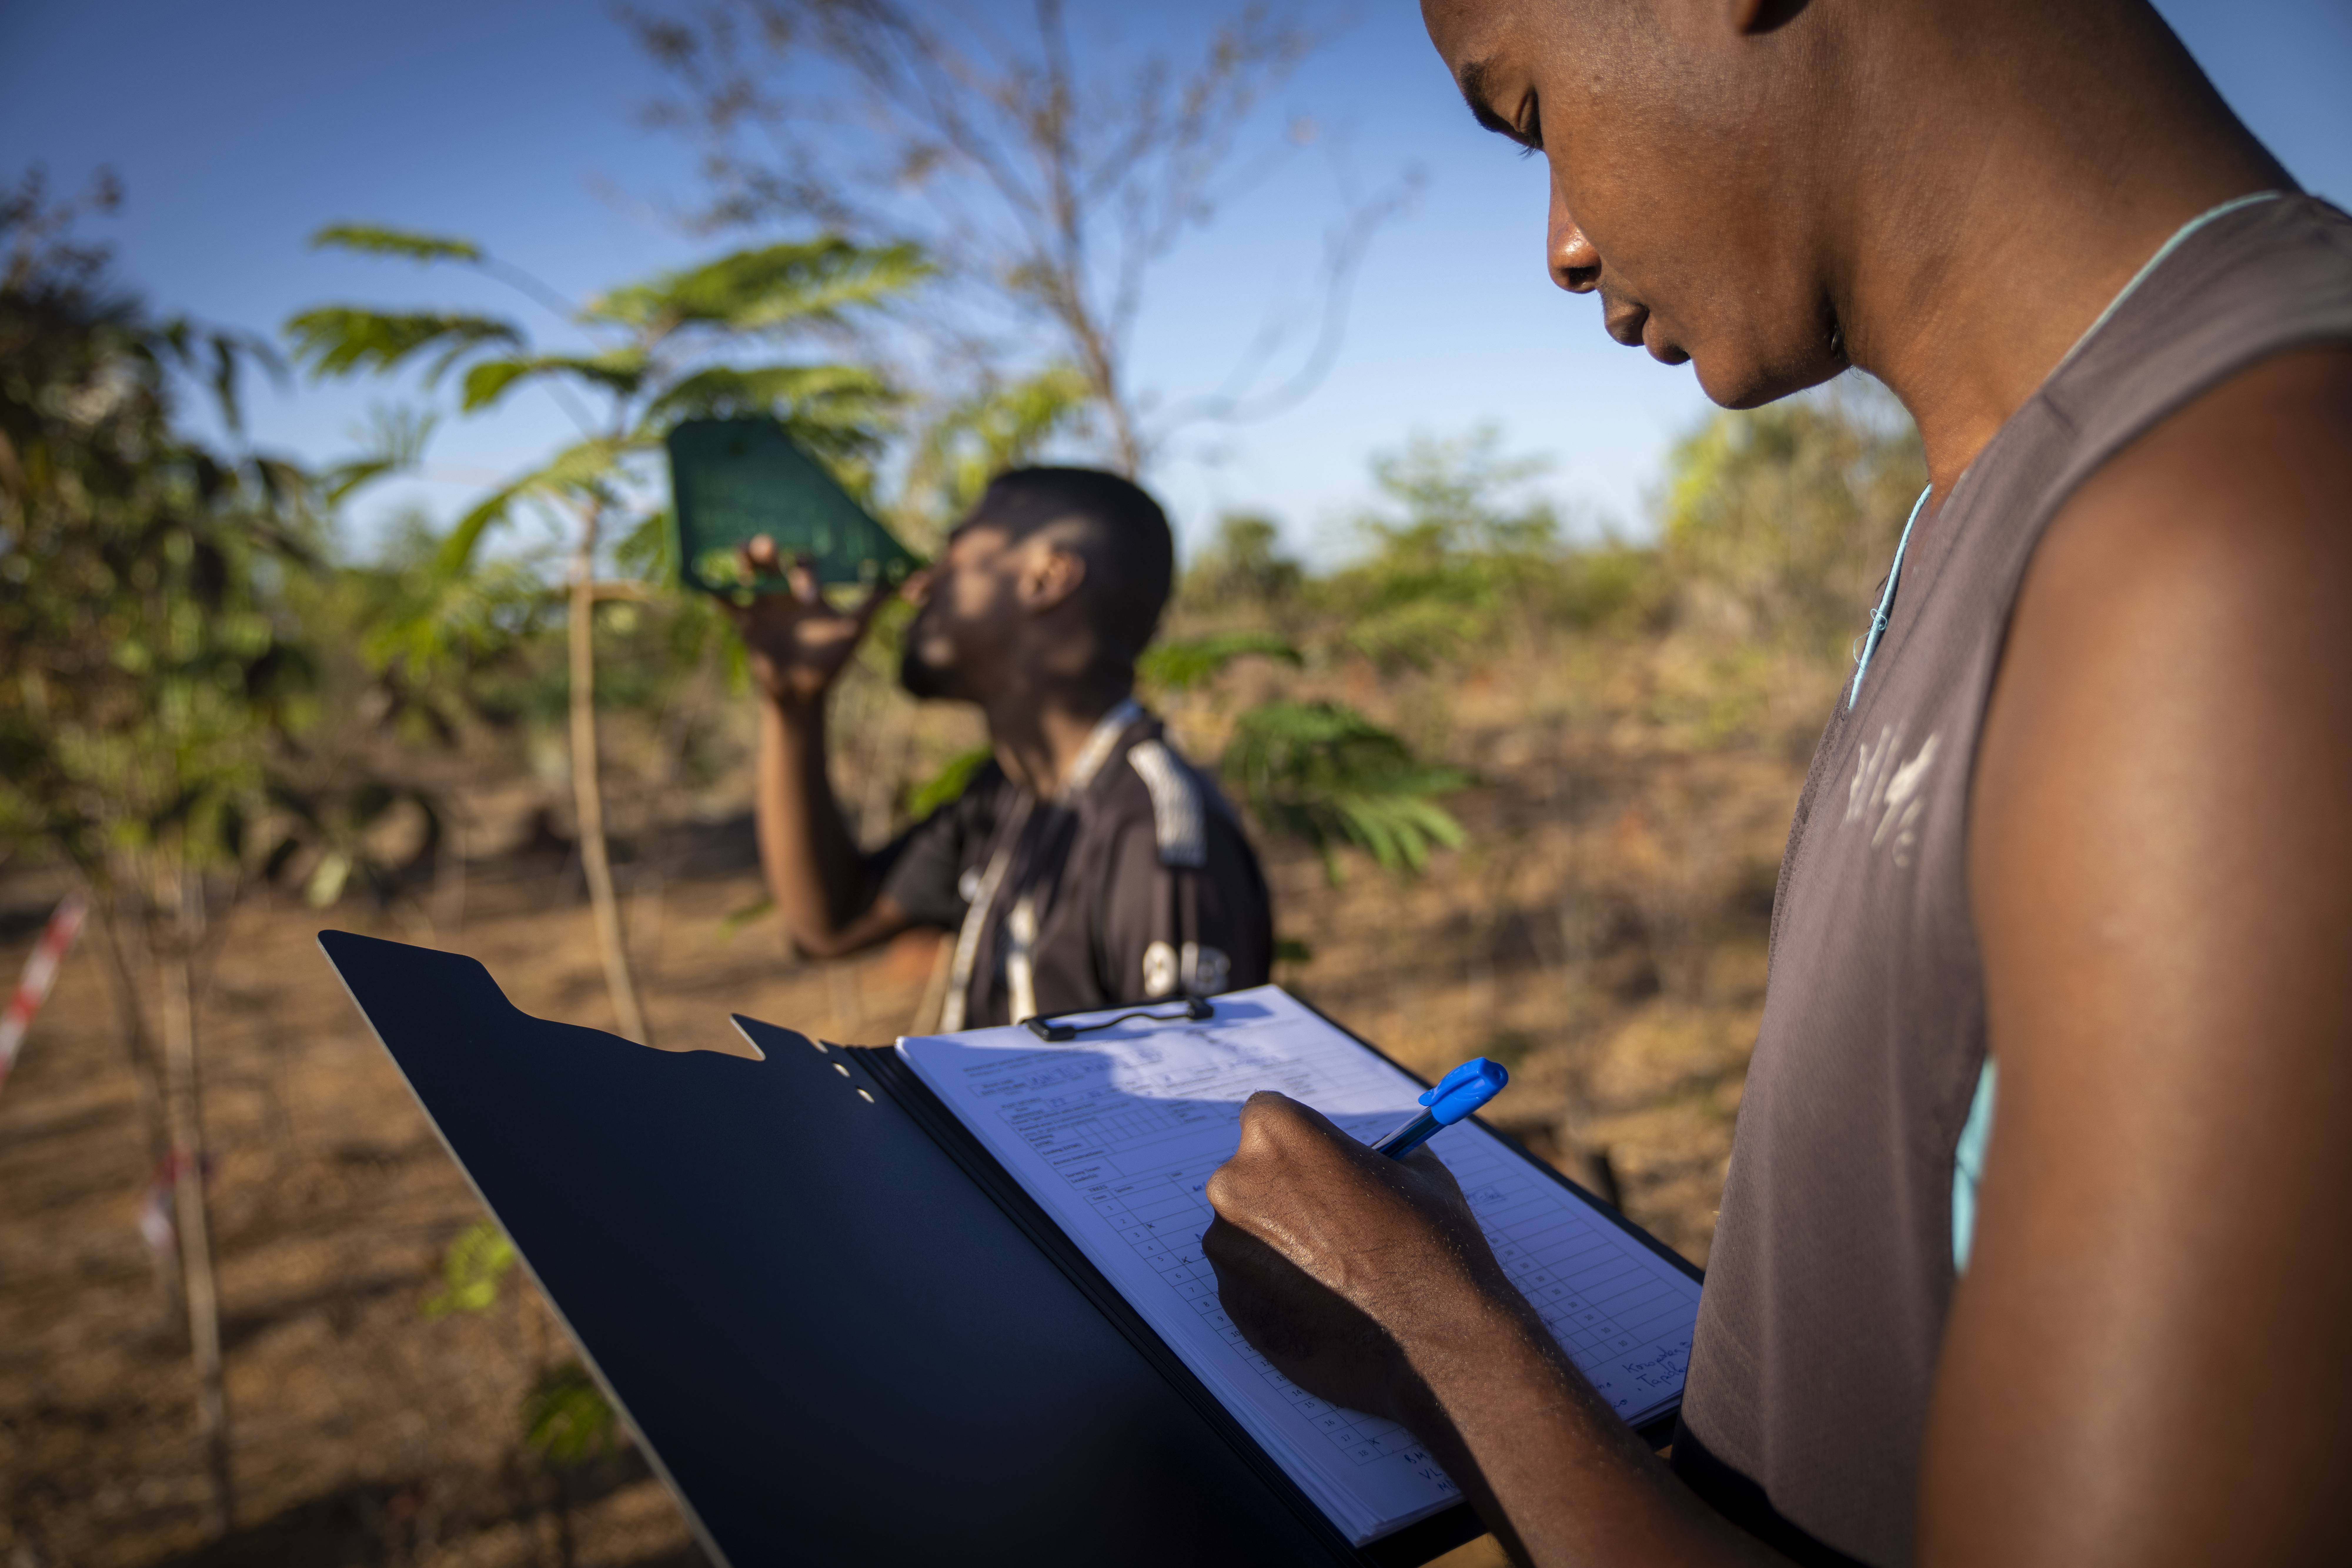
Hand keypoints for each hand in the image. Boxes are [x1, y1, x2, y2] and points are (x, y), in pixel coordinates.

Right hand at [725, 535, 907, 712]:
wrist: (804, 694)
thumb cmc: (832, 661)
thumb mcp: (856, 629)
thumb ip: (873, 601)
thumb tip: (901, 575)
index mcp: (807, 588)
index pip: (804, 563)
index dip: (805, 572)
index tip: (809, 597)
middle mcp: (783, 591)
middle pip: (770, 558)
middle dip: (765, 549)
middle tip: (765, 547)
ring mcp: (763, 605)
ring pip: (747, 573)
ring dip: (741, 561)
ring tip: (739, 556)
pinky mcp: (745, 623)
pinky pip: (726, 603)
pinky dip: (715, 590)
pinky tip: (704, 578)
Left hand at [1202, 1091, 1521, 1419]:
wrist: (1435, 1342)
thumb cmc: (1430, 1248)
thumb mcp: (1418, 1171)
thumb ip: (1374, 1152)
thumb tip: (1362, 1156)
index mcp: (1278, 1134)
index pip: (1268, 1116)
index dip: (1301, 1141)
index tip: (1323, 1164)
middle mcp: (1235, 1183)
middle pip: (1252, 1172)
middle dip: (1286, 1190)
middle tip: (1335, 1222)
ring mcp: (1227, 1247)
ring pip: (1248, 1228)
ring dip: (1279, 1240)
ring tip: (1338, 1270)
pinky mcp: (1231, 1301)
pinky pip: (1248, 1277)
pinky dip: (1277, 1285)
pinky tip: (1326, 1301)